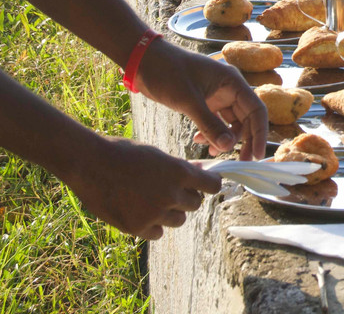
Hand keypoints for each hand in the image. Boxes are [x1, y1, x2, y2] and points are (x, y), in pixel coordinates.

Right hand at [65, 135, 221, 239]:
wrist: (89, 164)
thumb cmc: (124, 153)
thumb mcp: (158, 155)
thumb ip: (180, 167)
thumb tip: (202, 172)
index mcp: (179, 173)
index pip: (212, 185)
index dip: (210, 184)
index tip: (205, 183)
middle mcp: (170, 195)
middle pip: (195, 204)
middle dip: (187, 197)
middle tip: (172, 190)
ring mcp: (153, 213)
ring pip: (178, 220)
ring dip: (172, 212)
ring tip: (154, 200)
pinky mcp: (136, 228)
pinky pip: (158, 232)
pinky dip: (153, 225)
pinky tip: (141, 212)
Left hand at [135, 39, 267, 160]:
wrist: (145, 61)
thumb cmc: (168, 72)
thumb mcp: (189, 101)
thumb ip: (210, 124)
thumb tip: (227, 147)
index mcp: (233, 82)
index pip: (256, 110)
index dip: (260, 133)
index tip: (256, 155)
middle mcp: (230, 89)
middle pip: (246, 119)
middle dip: (243, 140)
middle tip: (238, 161)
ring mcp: (218, 96)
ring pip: (231, 122)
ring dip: (224, 138)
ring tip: (210, 152)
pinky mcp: (205, 102)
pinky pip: (216, 121)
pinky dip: (211, 133)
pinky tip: (199, 140)